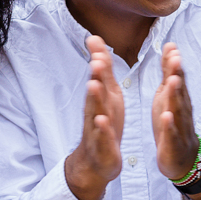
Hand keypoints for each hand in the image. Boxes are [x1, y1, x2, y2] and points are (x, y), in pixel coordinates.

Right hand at [64, 35, 123, 199]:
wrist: (98, 160)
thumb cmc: (105, 121)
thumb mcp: (106, 93)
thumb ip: (102, 68)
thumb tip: (95, 39)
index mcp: (101, 98)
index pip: (98, 76)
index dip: (99, 60)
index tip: (96, 42)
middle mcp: (96, 110)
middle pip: (95, 91)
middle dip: (95, 75)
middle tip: (95, 60)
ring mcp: (97, 128)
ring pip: (95, 111)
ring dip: (94, 99)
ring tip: (93, 85)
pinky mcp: (103, 146)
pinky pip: (102, 137)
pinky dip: (102, 129)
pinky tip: (102, 121)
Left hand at [152, 42, 200, 180]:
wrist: (183, 158)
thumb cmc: (173, 123)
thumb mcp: (168, 94)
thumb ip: (169, 72)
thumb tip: (171, 48)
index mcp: (178, 98)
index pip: (177, 78)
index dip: (174, 63)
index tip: (171, 47)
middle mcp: (181, 110)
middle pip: (180, 90)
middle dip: (177, 74)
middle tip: (175, 58)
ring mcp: (178, 126)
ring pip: (177, 109)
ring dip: (175, 95)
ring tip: (172, 81)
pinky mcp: (172, 142)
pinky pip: (171, 133)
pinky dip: (169, 125)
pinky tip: (166, 117)